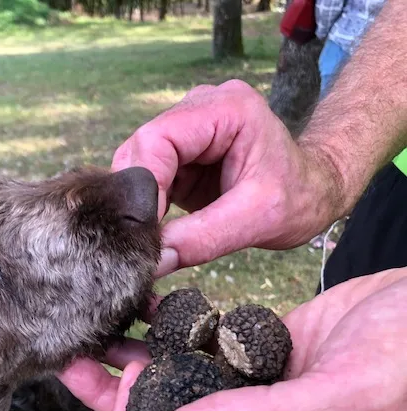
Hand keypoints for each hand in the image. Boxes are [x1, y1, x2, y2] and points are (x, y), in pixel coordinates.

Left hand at [58, 268, 406, 410]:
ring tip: (100, 325)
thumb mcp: (334, 401)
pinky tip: (148, 306)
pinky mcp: (254, 350)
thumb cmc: (401, 368)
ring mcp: (248, 386)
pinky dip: (172, 328)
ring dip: (135, 356)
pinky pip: (199, 344)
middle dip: (113, 394)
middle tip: (75, 356)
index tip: (123, 387)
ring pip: (174, 379)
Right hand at [112, 80, 347, 276]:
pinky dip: (146, 205)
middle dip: (136, 197)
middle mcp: (200, 107)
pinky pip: (148, 176)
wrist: (315, 191)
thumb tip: (153, 262)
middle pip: (141, 148)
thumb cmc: (300, 198)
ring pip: (138, 163)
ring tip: (149, 239)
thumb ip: (203, 239)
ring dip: (138, 203)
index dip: (144, 185)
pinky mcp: (180, 152)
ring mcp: (187, 128)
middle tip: (142, 241)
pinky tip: (155, 229)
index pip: (158, 138)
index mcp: (226, 108)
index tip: (145, 231)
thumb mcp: (258, 221)